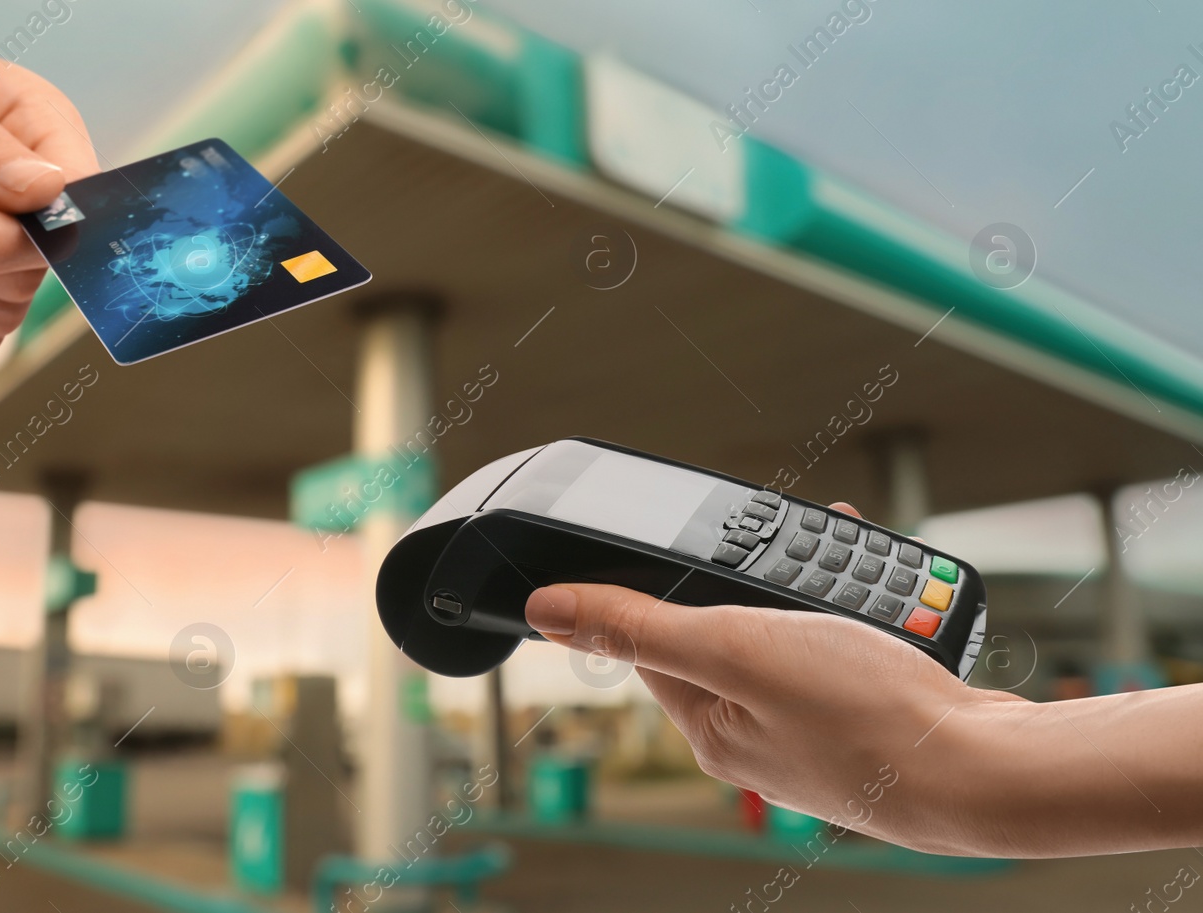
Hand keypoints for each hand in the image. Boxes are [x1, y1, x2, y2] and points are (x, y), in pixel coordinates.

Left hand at [523, 504, 1060, 856]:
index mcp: (709, 726)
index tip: (700, 547)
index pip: (657, 643)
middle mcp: (758, 737)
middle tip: (789, 542)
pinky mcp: (874, 723)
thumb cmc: (864, 716)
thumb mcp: (734, 647)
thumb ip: (641, 624)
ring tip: (843, 553)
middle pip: (732, 633)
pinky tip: (885, 596)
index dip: (670, 587)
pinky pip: (851, 651)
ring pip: (798, 635)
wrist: (988, 770)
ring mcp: (819, 733)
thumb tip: (548, 610)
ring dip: (816, 588)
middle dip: (758, 580)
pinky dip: (863, 613)